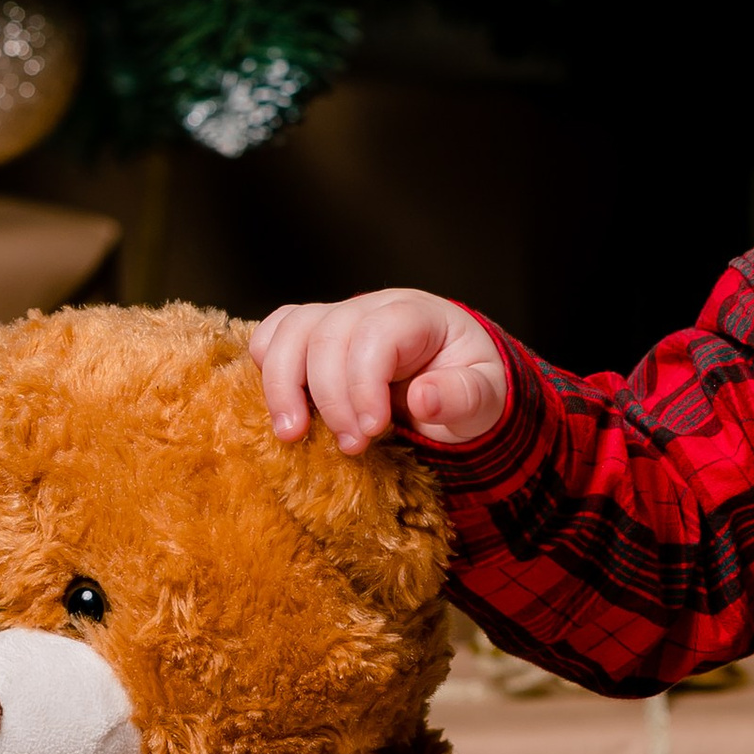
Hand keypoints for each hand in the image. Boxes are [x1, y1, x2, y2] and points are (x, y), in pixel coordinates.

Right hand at [251, 292, 509, 454]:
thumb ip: (464, 397)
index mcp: (418, 315)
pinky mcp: (313, 334)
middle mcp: (372, 306)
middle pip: (328, 334)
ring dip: (283, 385)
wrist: (454, 379)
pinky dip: (267, 367)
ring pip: (291, 329)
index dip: (364, 384)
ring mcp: (338, 316)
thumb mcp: (485, 400)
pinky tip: (280, 407)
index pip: (376, 333)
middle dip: (330, 397)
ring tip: (293, 434)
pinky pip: (274, 333)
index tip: (370, 432)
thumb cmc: (467, 386)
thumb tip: (423, 399)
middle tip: (349, 446)